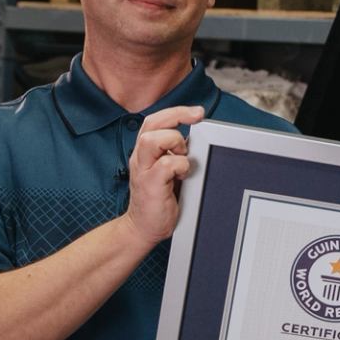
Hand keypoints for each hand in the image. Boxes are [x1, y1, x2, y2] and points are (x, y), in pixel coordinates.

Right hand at [122, 106, 203, 244]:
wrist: (143, 228)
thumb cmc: (159, 200)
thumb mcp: (168, 172)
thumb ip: (176, 155)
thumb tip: (196, 141)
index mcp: (146, 152)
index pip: (155, 121)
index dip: (176, 112)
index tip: (198, 113)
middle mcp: (141, 157)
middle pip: (151, 123)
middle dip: (176, 115)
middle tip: (197, 118)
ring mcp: (143, 170)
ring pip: (152, 139)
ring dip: (174, 142)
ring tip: (183, 156)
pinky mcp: (150, 185)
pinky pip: (165, 165)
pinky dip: (180, 165)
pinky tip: (183, 175)